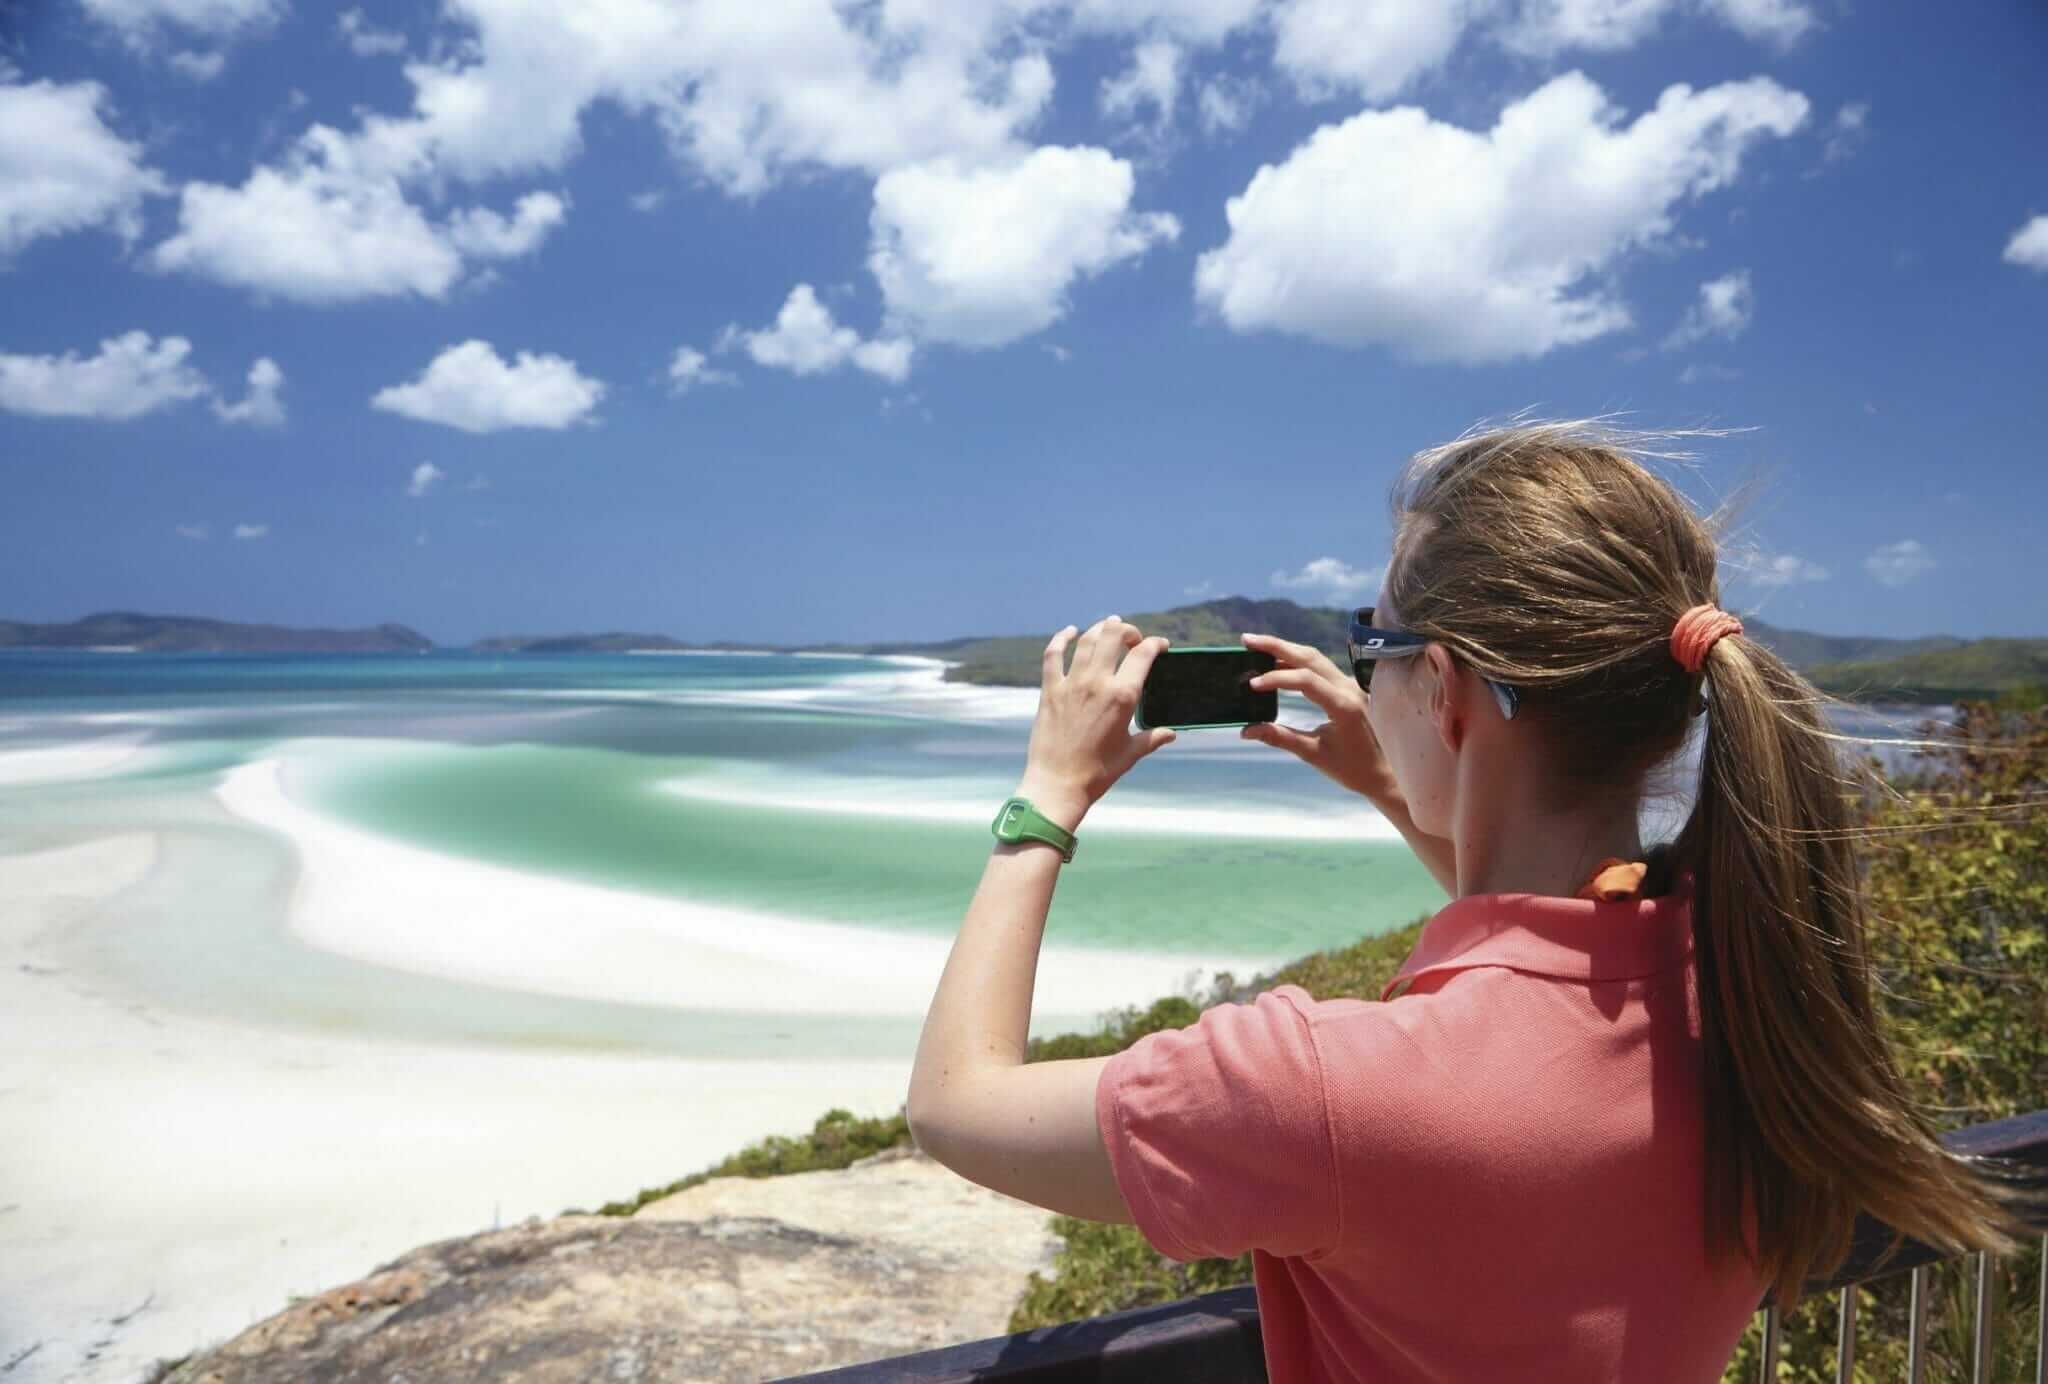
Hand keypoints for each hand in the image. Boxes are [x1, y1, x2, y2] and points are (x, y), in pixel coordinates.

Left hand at [1017, 616, 1176, 828]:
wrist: (1058, 784)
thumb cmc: (1098, 772)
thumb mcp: (1131, 754)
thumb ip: (1152, 738)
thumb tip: (1171, 733)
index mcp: (1122, 696)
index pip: (1143, 655)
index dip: (1155, 644)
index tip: (1160, 645)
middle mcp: (1097, 683)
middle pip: (1112, 636)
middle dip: (1126, 630)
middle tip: (1131, 635)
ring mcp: (1071, 684)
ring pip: (1086, 641)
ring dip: (1099, 628)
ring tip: (1108, 625)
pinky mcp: (1050, 691)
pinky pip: (1053, 655)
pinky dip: (1061, 639)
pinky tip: (1069, 632)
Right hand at [1236, 631, 1394, 800]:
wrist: (1385, 772)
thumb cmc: (1352, 768)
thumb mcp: (1314, 754)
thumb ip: (1280, 738)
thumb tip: (1246, 730)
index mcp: (1345, 706)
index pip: (1307, 680)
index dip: (1277, 678)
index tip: (1253, 685)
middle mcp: (1350, 689)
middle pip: (1310, 657)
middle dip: (1277, 646)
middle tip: (1247, 640)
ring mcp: (1351, 685)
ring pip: (1315, 657)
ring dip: (1286, 649)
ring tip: (1257, 647)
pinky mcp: (1348, 687)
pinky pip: (1320, 666)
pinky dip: (1296, 661)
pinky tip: (1277, 663)